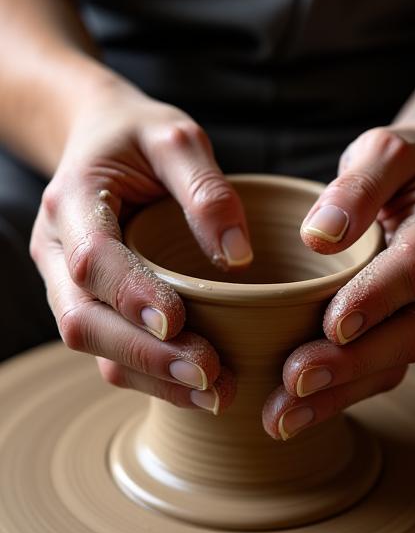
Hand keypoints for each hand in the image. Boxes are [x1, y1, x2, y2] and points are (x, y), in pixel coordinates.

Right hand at [30, 80, 252, 413]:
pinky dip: (150, 376)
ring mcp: (67, 284)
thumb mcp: (176, 139)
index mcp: (73, 202)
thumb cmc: (139, 138)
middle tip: (211, 376)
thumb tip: (238, 256)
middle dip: (146, 355)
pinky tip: (197, 388)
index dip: (131, 294)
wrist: (99, 142)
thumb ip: (206, 189)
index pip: (93, 258)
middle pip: (84, 320)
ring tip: (215, 394)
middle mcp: (59, 251)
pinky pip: (109, 352)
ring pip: (94, 347)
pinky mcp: (90, 304)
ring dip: (152, 377)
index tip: (179, 322)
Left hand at [263, 127, 414, 438]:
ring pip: (394, 363)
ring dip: (339, 395)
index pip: (414, 269)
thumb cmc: (399, 164)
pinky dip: (340, 394)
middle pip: (408, 333)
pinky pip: (380, 369)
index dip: (376, 299)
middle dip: (351, 364)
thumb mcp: (381, 151)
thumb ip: (358, 185)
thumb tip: (320, 235)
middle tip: (293, 385)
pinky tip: (296, 410)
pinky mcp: (406, 328)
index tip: (332, 325)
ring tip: (281, 418)